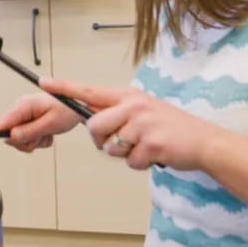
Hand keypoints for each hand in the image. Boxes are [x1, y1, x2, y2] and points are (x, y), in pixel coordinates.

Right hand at [0, 91, 82, 152]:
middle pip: (11, 136)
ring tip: (48, 133)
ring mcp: (24, 117)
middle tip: (43, 136)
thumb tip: (12, 137)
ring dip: (35, 141)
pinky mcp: (28, 122)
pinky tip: (48, 133)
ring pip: (20, 140)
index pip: (1, 123)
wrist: (78, 106)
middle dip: (27, 141)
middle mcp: (21, 110)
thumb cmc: (67, 109)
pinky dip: (39, 140)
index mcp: (24, 106)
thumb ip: (31, 131)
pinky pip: (28, 139)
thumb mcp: (51, 123)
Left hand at [39, 77, 218, 170]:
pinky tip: (155, 155)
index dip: (64, 88)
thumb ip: (117, 113)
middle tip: (121, 142)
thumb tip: (91, 122)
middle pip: (95, 127)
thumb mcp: (143, 111)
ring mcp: (143, 124)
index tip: (43, 82)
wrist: (205, 142)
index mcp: (128, 97)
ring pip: (111, 147)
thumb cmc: (170, 128)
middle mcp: (133, 106)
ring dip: (124, 154)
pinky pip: (129, 162)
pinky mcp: (151, 144)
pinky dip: (139, 164)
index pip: (89, 91)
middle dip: (102, 141)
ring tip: (145, 146)